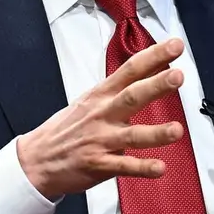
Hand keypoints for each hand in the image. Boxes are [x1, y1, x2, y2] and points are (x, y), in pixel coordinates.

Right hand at [15, 39, 187, 199]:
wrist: (36, 160)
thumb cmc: (67, 129)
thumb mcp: (89, 101)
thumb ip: (119, 90)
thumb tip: (151, 73)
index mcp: (101, 95)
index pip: (130, 70)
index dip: (153, 56)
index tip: (175, 45)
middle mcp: (102, 114)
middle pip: (132, 96)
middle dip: (156, 85)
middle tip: (177, 75)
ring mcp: (100, 140)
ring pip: (132, 135)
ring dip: (155, 133)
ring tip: (177, 130)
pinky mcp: (98, 164)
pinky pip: (124, 166)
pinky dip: (142, 168)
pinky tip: (160, 168)